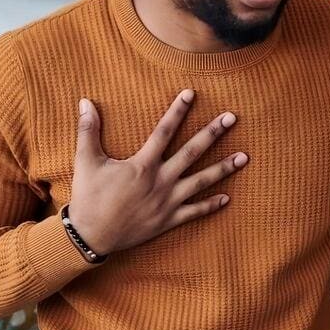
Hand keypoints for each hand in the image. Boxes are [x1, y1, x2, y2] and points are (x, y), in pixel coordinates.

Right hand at [67, 90, 247, 255]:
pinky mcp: (168, 220)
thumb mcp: (86, 161)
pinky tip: (227, 198)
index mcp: (142, 164)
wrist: (91, 236)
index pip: (164, 131)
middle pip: (192, 152)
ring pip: (201, 181)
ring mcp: (167, 201)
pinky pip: (195, 212)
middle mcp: (160, 180)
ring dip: (223, 168)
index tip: (191, 93)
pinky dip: (211, 205)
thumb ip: (88, 130)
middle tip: (232, 118)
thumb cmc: (88, 197)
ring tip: (244, 157)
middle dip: (213, 133)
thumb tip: (85, 101)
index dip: (178, 111)